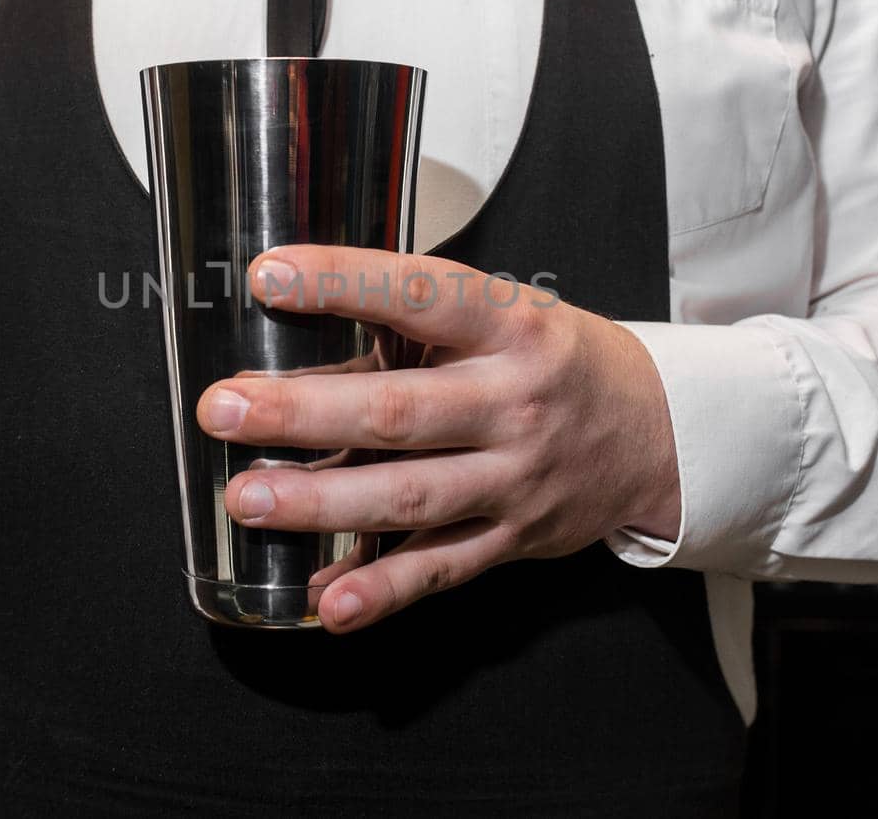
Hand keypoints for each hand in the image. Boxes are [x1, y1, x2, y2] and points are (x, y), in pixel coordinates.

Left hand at [194, 245, 681, 632]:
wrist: (654, 431)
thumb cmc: (555, 360)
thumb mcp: (507, 314)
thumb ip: (419, 323)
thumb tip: (299, 323)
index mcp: (512, 325)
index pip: (422, 295)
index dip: (344, 282)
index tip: (269, 276)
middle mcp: (515, 401)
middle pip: (400, 411)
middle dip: (302, 412)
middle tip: (224, 409)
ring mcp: (515, 477)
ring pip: (410, 496)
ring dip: (321, 503)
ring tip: (248, 498)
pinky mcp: (513, 537)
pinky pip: (441, 568)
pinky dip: (383, 590)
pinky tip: (328, 600)